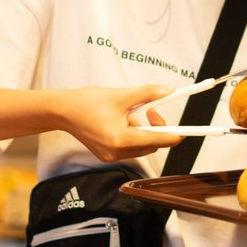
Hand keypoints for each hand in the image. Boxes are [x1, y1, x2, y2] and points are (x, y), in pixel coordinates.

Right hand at [59, 85, 181, 161]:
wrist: (62, 111)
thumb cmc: (87, 102)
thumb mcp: (121, 95)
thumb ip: (148, 93)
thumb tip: (169, 90)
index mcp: (120, 139)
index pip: (156, 140)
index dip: (172, 135)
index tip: (184, 132)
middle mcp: (116, 152)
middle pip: (150, 145)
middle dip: (155, 129)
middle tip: (151, 110)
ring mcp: (110, 156)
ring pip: (140, 147)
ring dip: (143, 132)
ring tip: (129, 115)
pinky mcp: (106, 156)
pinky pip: (129, 148)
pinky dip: (132, 136)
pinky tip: (121, 123)